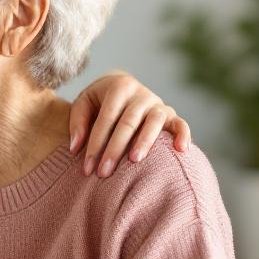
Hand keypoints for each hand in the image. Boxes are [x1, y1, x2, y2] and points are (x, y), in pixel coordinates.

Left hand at [69, 72, 190, 177]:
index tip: (87, 168)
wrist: (122, 86)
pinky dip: (183, 135)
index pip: (106, 118)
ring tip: (134, 161)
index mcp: (118, 87)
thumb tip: (75, 148)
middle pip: (128, 123)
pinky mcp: (171, 114)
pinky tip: (181, 150)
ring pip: (154, 122)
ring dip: (144, 142)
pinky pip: (181, 124)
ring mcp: (158, 103)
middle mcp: (141, 94)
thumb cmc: (99, 101)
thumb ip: (77, 123)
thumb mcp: (84, 103)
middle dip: (115, 149)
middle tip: (104, 172)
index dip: (95, 143)